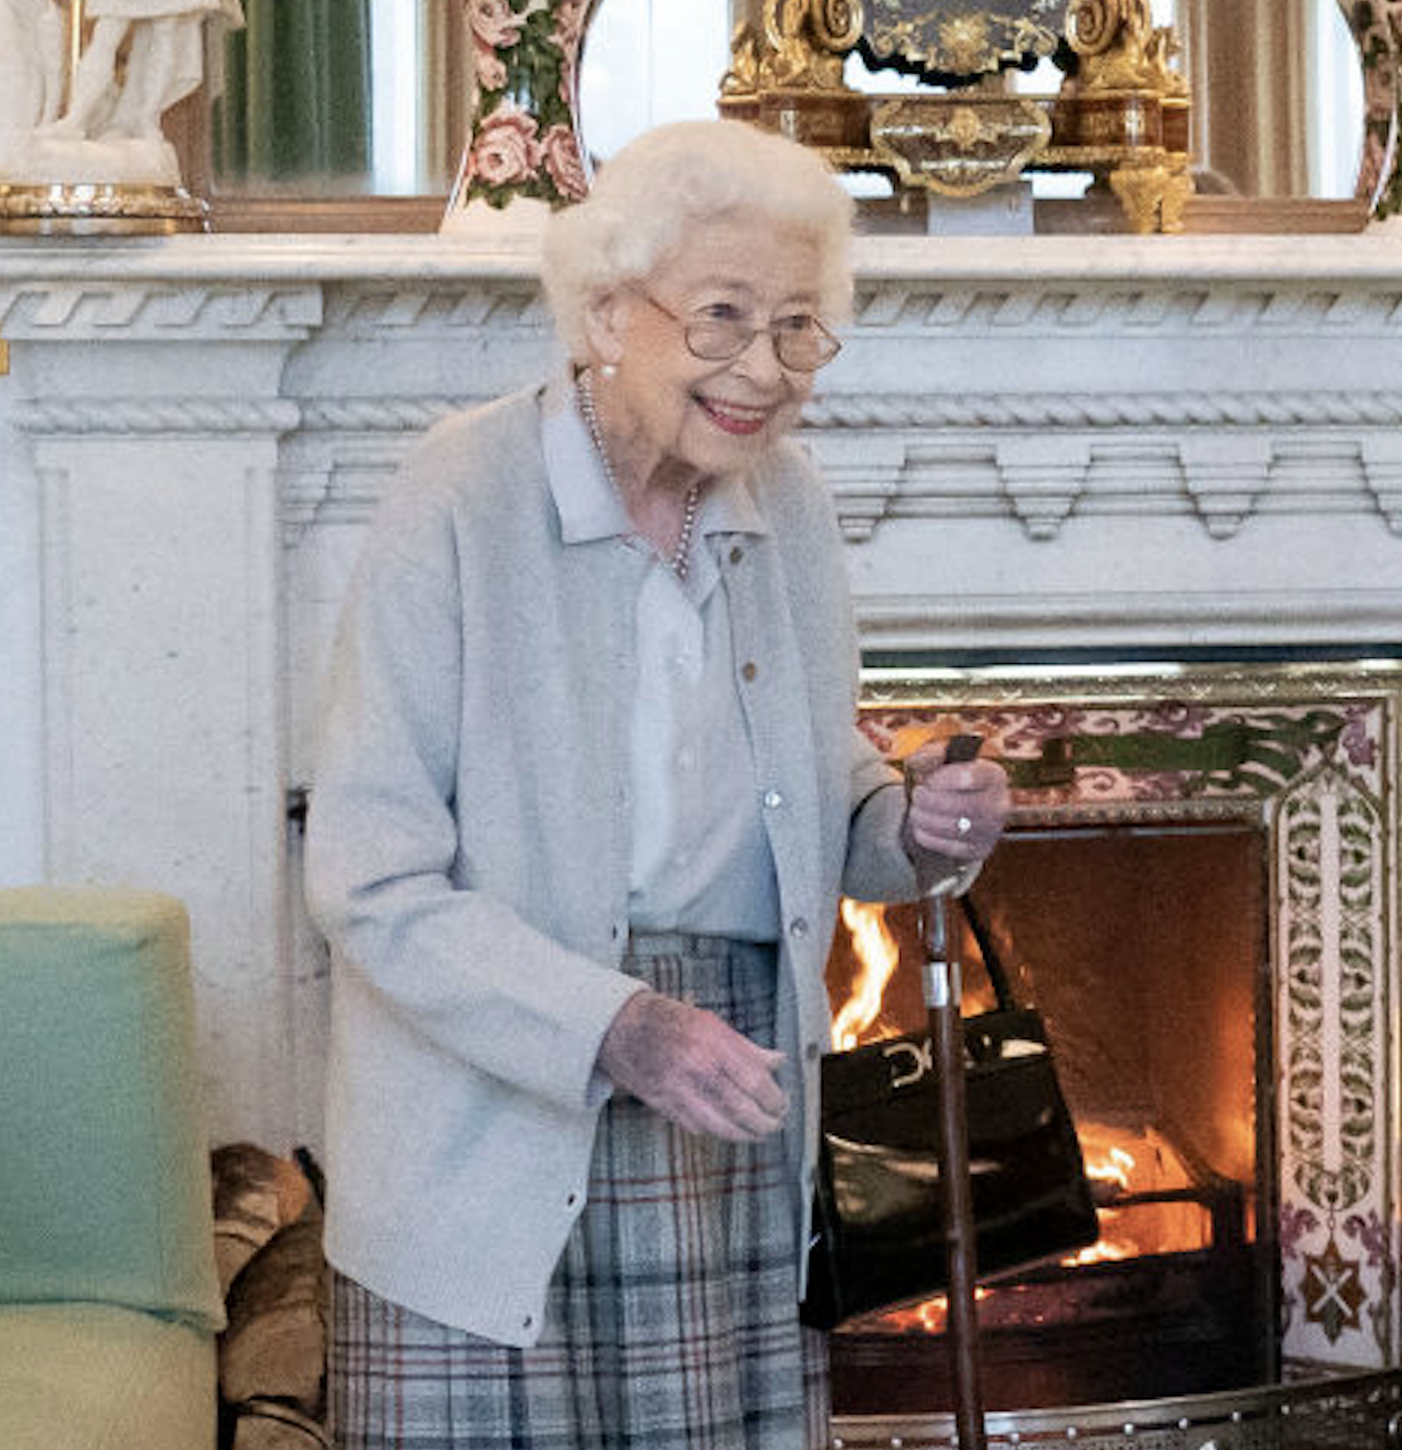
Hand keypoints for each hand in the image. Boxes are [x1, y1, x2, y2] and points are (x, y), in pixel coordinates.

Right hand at [596, 990, 788, 1141]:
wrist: (623, 1026)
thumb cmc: (670, 1021)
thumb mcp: (712, 1024)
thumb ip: (746, 1047)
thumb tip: (778, 1061)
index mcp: (713, 1042)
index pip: (755, 1081)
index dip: (775, 1099)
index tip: (782, 1103)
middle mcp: (696, 1067)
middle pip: (742, 1109)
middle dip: (765, 1123)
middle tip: (774, 1123)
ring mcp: (678, 1089)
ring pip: (721, 1127)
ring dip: (745, 1135)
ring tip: (757, 1133)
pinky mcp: (664, 1105)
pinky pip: (698, 1128)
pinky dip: (717, 1131)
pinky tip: (727, 1127)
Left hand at [903, 738, 1009, 862]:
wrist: (959, 809)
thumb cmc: (950, 779)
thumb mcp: (941, 760)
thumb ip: (931, 754)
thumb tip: (926, 759)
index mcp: (994, 776)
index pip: (969, 778)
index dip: (942, 779)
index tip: (928, 780)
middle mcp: (1000, 803)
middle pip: (963, 806)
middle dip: (931, 801)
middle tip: (917, 795)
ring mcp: (992, 829)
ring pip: (956, 828)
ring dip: (927, 820)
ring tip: (915, 812)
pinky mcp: (981, 849)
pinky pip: (952, 848)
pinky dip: (930, 838)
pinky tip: (920, 828)